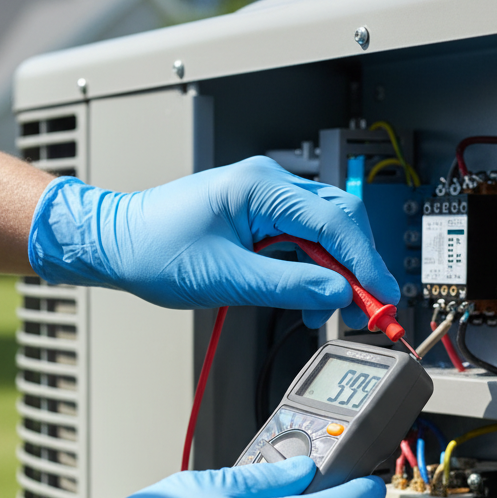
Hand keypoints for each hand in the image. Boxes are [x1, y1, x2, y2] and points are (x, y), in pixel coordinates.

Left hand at [27, 156, 398, 328]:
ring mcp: (263, 199)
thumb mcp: (226, 278)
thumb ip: (287, 286)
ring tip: (330, 312)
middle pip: (338, 222)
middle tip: (367, 311)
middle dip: (356, 268)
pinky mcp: (256, 217)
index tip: (381, 298)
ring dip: (333, 274)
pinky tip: (305, 299)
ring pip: (322, 233)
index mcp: (261, 188)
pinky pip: (299, 240)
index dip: (365, 264)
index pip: (335, 222)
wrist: (115, 244)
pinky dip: (310, 271)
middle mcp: (268, 185)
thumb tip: (336, 294)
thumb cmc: (154, 250)